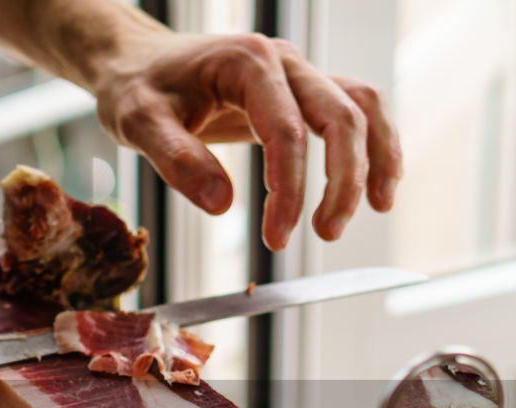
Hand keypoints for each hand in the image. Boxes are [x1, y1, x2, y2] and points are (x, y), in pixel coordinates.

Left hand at [92, 31, 401, 249]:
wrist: (138, 63)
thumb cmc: (136, 89)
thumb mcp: (138, 124)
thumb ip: (177, 160)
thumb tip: (221, 205)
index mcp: (246, 63)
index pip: (286, 132)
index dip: (289, 190)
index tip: (277, 237)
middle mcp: (282, 61)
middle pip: (341, 116)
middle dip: (343, 180)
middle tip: (325, 233)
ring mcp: (297, 73)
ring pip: (360, 107)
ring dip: (374, 159)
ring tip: (377, 208)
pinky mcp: (300, 91)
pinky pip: (353, 109)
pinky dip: (374, 144)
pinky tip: (378, 184)